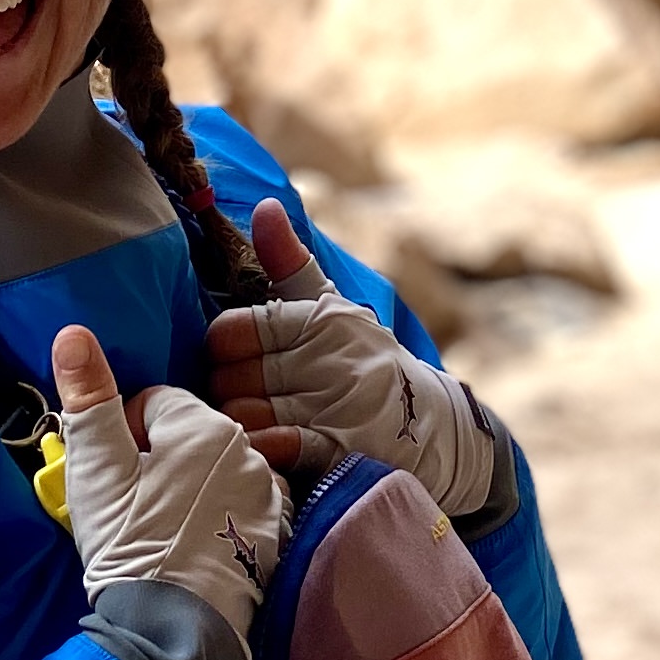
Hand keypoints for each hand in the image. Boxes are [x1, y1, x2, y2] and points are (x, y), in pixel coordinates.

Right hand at [51, 325, 289, 648]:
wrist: (173, 630)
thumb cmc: (129, 543)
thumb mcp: (96, 471)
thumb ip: (88, 398)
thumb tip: (73, 332)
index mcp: (202, 426)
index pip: (153, 403)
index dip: (123, 436)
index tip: (113, 477)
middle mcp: (247, 450)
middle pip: (188, 435)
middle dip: (159, 460)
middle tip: (133, 506)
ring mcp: (268, 494)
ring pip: (215, 471)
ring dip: (190, 488)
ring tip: (162, 531)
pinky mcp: (277, 535)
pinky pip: (240, 507)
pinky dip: (219, 520)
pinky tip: (194, 550)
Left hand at [207, 200, 493, 516]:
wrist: (437, 428)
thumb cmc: (365, 361)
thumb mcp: (333, 309)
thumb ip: (289, 262)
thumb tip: (265, 206)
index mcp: (321, 320)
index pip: (233, 329)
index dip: (222, 347)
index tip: (232, 357)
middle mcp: (329, 360)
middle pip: (230, 376)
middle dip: (226, 389)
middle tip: (238, 396)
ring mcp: (337, 407)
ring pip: (245, 414)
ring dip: (238, 423)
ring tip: (248, 424)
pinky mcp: (344, 453)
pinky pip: (279, 447)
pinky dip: (261, 448)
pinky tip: (262, 448)